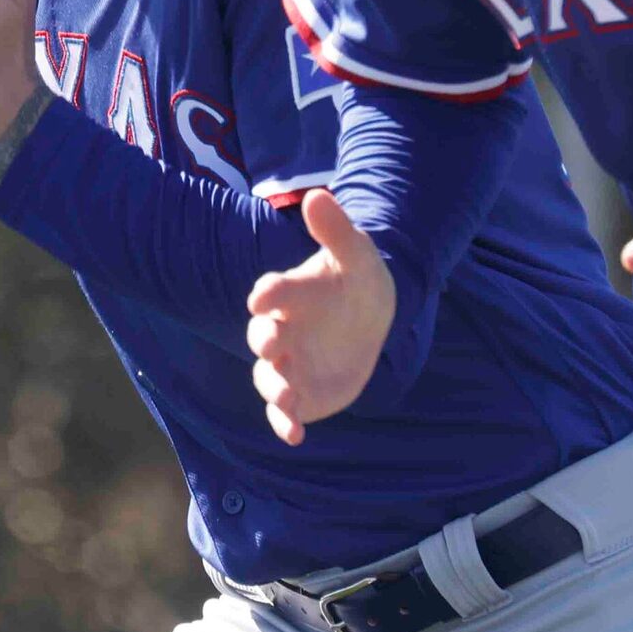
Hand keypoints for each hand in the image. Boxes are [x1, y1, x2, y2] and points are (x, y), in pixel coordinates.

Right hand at [244, 190, 393, 444]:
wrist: (370, 314)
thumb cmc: (355, 279)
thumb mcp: (356, 253)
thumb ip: (336, 230)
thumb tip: (318, 195)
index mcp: (290, 294)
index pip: (273, 293)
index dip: (269, 294)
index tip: (265, 296)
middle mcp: (282, 330)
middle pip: (263, 338)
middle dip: (266, 341)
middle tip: (273, 344)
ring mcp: (289, 363)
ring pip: (269, 378)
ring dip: (274, 388)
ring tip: (287, 396)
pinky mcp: (302, 392)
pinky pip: (286, 411)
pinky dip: (285, 423)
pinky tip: (295, 436)